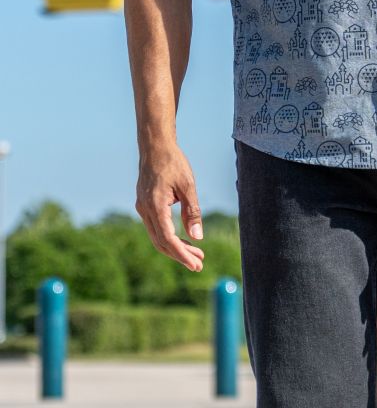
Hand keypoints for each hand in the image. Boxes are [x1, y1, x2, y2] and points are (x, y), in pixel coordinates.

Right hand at [135, 144, 204, 271]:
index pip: (168, 239)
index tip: (195, 264)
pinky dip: (169, 236)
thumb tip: (197, 238)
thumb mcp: (188, 186)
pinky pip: (156, 228)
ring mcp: (142, 209)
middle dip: (180, 255)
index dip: (182, 254)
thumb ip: (192, 212)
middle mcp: (145, 210)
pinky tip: (184, 239)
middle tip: (199, 264)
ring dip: (176, 247)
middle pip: (161, 242)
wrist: (155, 147)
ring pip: (158, 237)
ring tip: (196, 254)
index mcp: (155, 206)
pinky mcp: (145, 206)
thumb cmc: (174, 163)